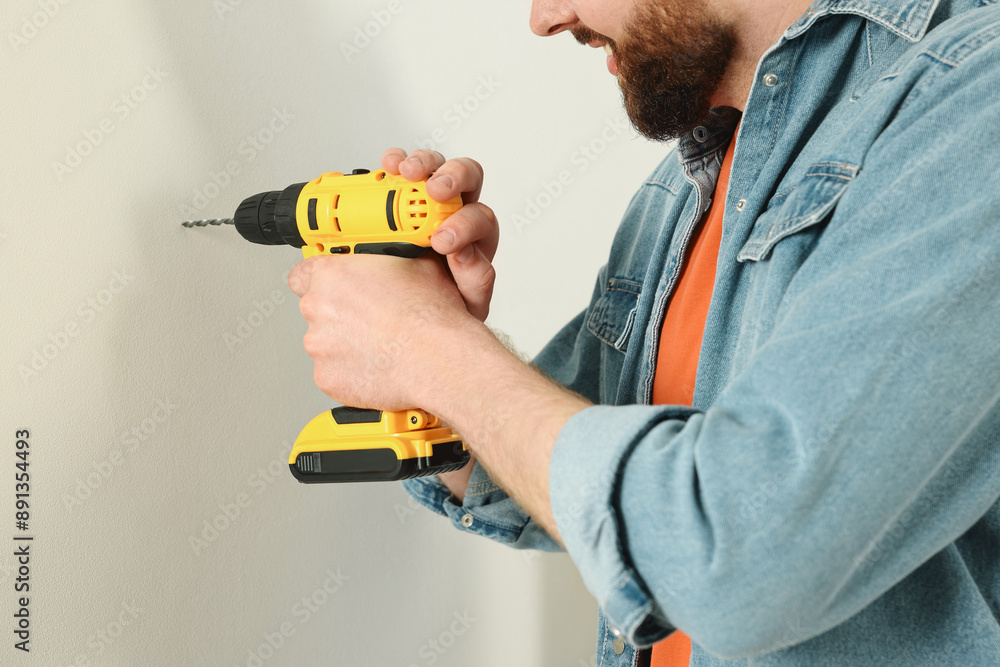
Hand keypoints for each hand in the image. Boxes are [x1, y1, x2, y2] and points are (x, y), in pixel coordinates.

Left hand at [288, 252, 474, 410]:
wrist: (439, 359)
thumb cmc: (430, 316)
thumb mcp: (418, 264)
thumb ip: (390, 259)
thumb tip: (399, 255)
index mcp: (332, 274)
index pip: (302, 273)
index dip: (319, 281)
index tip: (333, 288)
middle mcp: (318, 307)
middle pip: (317, 310)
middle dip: (340, 314)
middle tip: (370, 319)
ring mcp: (320, 345)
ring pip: (326, 343)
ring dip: (346, 344)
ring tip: (380, 345)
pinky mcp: (327, 377)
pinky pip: (334, 372)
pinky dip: (351, 371)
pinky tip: (378, 366)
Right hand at [381, 148, 498, 321]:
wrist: (414, 305)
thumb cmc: (444, 300)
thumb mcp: (466, 303)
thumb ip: (474, 282)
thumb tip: (464, 255)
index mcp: (477, 237)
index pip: (481, 218)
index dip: (465, 225)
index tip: (442, 242)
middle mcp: (458, 211)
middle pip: (468, 178)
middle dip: (453, 178)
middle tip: (435, 190)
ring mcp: (431, 196)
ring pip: (437, 166)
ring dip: (424, 164)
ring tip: (406, 172)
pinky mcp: (403, 189)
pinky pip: (404, 166)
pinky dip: (396, 161)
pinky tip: (389, 166)